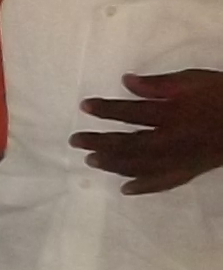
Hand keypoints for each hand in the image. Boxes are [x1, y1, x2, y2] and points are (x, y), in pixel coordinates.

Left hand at [76, 70, 222, 194]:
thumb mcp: (195, 80)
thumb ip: (159, 84)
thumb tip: (126, 82)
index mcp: (172, 113)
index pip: (131, 112)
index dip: (106, 109)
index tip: (85, 107)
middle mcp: (172, 139)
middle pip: (129, 142)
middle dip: (99, 142)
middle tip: (75, 141)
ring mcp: (181, 159)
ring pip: (141, 165)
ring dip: (114, 164)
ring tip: (91, 161)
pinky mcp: (192, 171)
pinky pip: (164, 183)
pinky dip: (144, 186)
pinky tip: (125, 189)